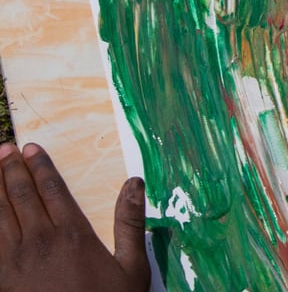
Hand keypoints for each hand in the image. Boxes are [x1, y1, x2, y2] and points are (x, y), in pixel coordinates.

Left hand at [0, 142, 149, 291]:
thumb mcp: (131, 268)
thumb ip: (131, 223)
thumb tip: (135, 182)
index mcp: (73, 234)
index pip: (52, 189)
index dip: (40, 166)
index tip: (30, 147)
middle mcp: (40, 241)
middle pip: (21, 196)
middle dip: (11, 170)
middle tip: (4, 149)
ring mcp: (14, 262)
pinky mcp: (1, 279)